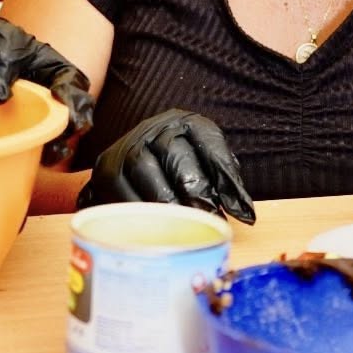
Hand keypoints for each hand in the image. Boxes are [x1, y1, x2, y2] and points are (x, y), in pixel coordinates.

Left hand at [0, 17, 94, 163]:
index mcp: (51, 68)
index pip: (73, 82)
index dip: (74, 94)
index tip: (62, 99)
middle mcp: (49, 96)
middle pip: (75, 115)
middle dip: (71, 128)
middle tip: (60, 135)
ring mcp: (35, 116)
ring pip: (57, 137)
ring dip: (56, 148)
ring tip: (47, 153)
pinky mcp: (17, 133)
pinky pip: (29, 149)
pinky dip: (29, 158)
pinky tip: (23, 160)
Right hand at [76, 109, 254, 223]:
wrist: (128, 171)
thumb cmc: (175, 175)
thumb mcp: (205, 170)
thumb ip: (224, 185)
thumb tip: (245, 215)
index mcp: (185, 123)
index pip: (209, 141)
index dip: (226, 175)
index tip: (242, 212)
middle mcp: (154, 128)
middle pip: (173, 152)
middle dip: (195, 190)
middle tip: (209, 220)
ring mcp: (126, 146)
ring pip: (144, 167)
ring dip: (166, 201)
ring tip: (184, 227)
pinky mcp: (106, 169)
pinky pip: (121, 189)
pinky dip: (140, 211)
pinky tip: (156, 229)